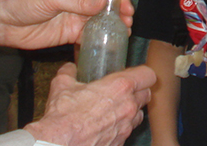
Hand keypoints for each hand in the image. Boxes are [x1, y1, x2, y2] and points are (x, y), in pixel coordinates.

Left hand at [0, 0, 134, 48]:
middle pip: (104, 3)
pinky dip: (99, 38)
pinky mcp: (70, 31)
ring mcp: (75, 14)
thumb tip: (102, 2)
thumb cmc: (23, 2)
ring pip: (99, 19)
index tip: (126, 7)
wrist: (2, 22)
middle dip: (117, 11)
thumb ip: (78, 2)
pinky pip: (88, 34)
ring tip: (124, 33)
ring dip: (111, 25)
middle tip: (128, 23)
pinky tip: (109, 43)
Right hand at [24, 62, 155, 145]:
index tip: (135, 74)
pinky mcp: (120, 143)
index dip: (143, 74)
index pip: (148, 75)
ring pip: (139, 115)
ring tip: (115, 109)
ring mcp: (126, 127)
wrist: (58, 145)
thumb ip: (69, 72)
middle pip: (147, 95)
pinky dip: (120, 128)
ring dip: (132, 111)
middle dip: (138, 92)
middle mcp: (128, 107)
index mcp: (120, 87)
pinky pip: (127, 132)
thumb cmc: (63, 117)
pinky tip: (106, 126)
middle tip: (124, 91)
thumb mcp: (62, 86)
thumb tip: (69, 68)